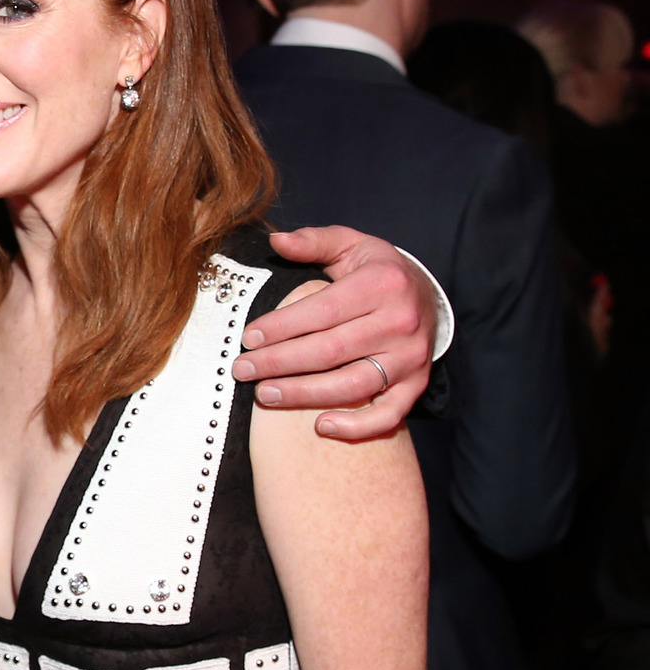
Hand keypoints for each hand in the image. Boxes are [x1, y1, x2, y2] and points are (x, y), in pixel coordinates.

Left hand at [233, 227, 435, 441]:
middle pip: (331, 351)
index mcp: (382, 284)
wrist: (426, 296)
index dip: (282, 327)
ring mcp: (411, 357)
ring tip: (264, 394)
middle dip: (280, 363)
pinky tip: (321, 427)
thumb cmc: (376, 271)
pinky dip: (357, 426)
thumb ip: (314, 242)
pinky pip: (388, 414)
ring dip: (304, 394)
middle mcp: (401, 322)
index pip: (323, 311)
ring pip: (353, 384)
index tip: (247, 338)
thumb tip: (275, 242)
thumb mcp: (350, 245)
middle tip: (242, 370)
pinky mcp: (417, 384)